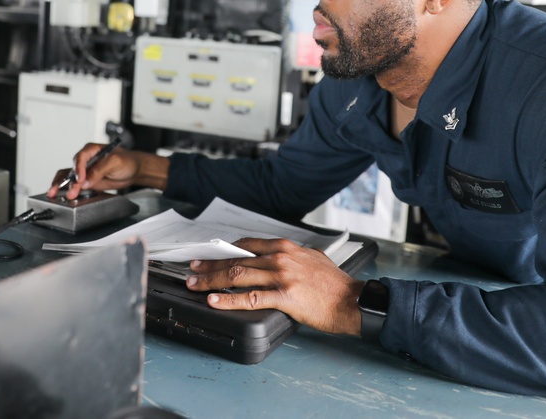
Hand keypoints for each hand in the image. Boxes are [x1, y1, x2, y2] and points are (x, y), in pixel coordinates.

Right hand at [46, 145, 141, 199]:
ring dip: (62, 185)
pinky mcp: (87, 181)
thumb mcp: (115, 162)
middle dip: (67, 180)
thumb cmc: (127, 161)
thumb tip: (86, 181)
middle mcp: (86, 160)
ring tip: (55, 193)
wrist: (134, 170)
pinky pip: (75, 185)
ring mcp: (85, 171)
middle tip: (65, 190)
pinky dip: (68, 189)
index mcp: (92, 150)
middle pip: (72, 169)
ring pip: (69, 177)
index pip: (81, 157)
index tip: (80, 179)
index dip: (78, 168)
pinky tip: (61, 194)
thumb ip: (100, 170)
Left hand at [186, 238, 364, 334]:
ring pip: (237, 275)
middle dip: (210, 264)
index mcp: (285, 247)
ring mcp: (281, 276)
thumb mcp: (311, 258)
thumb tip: (275, 256)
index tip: (210, 254)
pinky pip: (249, 298)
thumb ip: (290, 255)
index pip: (246, 244)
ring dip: (211, 279)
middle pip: (236, 259)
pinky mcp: (284, 296)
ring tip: (195, 284)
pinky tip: (214, 300)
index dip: (224, 250)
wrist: (352, 300)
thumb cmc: (334, 283)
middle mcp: (280, 258)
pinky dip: (228, 299)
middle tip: (192, 268)